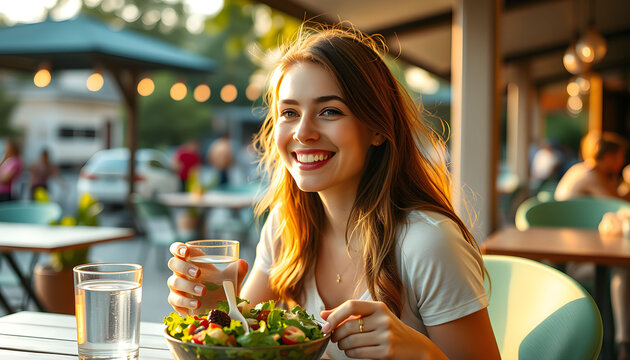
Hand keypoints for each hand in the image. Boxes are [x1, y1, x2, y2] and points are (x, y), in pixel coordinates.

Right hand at [166, 242, 248, 314]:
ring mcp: (177, 287)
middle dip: (184, 267)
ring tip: (204, 291)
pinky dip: (184, 303)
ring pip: (174, 283)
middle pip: (173, 264)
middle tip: (198, 273)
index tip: (186, 252)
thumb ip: (238, 270)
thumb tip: (243, 263)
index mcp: (191, 260)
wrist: (223, 305)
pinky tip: (195, 305)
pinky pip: (174, 301)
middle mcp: (181, 272)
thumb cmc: (222, 284)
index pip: (178, 249)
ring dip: (188, 286)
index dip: (178, 248)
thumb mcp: (231, 277)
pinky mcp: (177, 302)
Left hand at [320, 300, 445, 359]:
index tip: (326, 325)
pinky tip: (351, 351)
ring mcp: (386, 336)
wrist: (414, 346)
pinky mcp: (386, 352)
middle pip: (348, 326)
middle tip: (333, 337)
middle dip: (335, 334)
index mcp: (378, 307)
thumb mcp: (372, 317)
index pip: (351, 306)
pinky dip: (350, 353)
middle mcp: (383, 319)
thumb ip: (348, 315)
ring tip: (342, 344)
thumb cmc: (388, 329)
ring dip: (341, 345)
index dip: (335, 315)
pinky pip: (358, 352)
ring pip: (351, 341)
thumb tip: (323, 314)